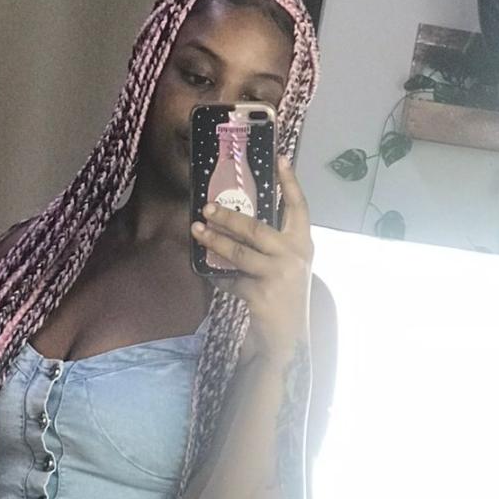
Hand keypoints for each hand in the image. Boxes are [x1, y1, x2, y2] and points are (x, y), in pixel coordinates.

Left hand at [191, 155, 313, 359]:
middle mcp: (295, 256)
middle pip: (257, 228)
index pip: (299, 207)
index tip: (280, 157)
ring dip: (214, 241)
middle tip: (206, 206)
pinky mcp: (261, 294)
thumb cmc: (283, 299)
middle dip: (229, 216)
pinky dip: (218, 278)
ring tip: (196, 230)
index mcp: (303, 245)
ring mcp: (279, 275)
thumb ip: (272, 246)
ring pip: (239, 252)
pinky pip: (231, 280)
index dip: (290, 182)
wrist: (287, 340)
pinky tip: (208, 274)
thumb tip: (237, 222)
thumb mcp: (286, 267)